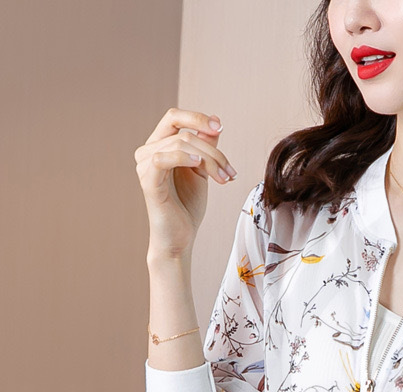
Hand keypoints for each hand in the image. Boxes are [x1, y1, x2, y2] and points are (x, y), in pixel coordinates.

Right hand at [134, 107, 238, 261]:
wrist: (181, 237)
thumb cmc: (188, 206)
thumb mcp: (202, 171)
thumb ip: (206, 147)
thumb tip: (215, 123)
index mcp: (159, 146)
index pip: (175, 117)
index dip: (198, 117)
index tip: (221, 127)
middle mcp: (147, 152)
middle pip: (183, 132)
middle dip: (213, 151)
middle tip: (230, 172)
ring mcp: (145, 165)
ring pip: (180, 143)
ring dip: (209, 159)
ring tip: (224, 178)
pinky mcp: (147, 181)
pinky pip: (163, 158)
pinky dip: (184, 157)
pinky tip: (199, 166)